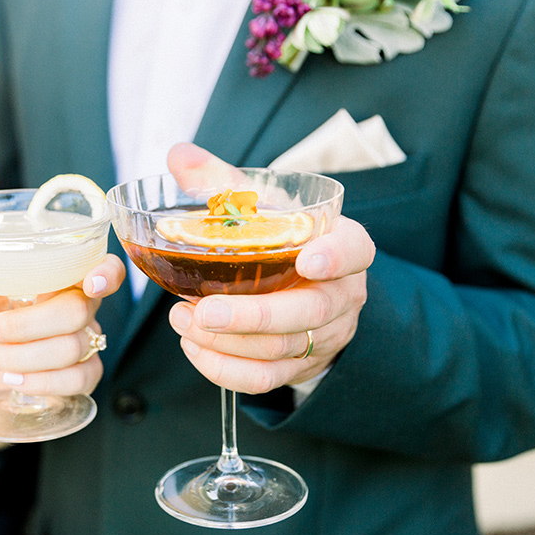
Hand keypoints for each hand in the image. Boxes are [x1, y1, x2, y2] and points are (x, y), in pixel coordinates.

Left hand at [0, 233, 125, 447]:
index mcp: (61, 276)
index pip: (105, 267)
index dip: (108, 274)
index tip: (91, 283)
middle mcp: (80, 306)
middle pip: (77, 312)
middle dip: (27, 326)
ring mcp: (86, 342)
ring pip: (73, 348)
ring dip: (24, 355)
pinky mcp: (83, 375)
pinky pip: (78, 379)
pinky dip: (42, 381)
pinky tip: (14, 379)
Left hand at [165, 143, 375, 393]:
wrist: (303, 291)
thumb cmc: (282, 241)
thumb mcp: (263, 208)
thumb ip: (224, 183)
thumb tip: (179, 155)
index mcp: (342, 245)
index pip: (355, 250)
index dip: (337, 256)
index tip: (310, 258)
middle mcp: (340, 295)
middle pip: (309, 312)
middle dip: (253, 316)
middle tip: (205, 310)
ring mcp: (323, 335)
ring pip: (281, 349)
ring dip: (227, 341)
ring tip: (182, 319)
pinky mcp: (298, 366)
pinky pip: (264, 379)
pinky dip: (224, 370)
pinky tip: (192, 346)